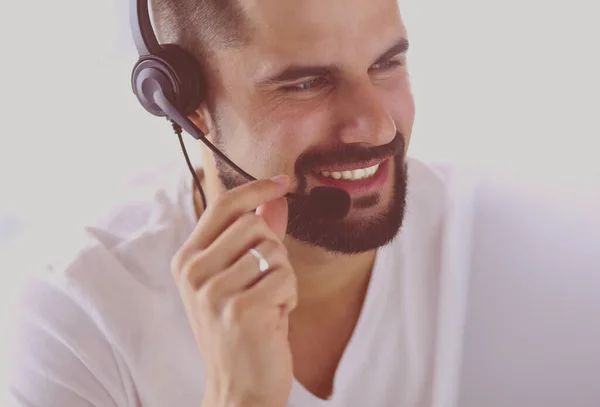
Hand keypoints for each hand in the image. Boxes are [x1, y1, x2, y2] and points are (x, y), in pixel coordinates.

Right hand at [171, 175, 295, 406]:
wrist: (239, 388)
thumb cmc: (240, 331)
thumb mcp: (239, 279)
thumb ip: (254, 237)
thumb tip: (276, 199)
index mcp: (188, 260)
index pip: (223, 206)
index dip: (255, 188)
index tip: (281, 182)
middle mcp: (194, 272)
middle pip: (254, 224)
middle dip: (273, 249)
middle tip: (265, 281)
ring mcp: (215, 290)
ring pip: (273, 250)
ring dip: (282, 276)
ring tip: (268, 302)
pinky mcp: (242, 308)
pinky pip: (286, 276)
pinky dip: (290, 296)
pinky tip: (274, 316)